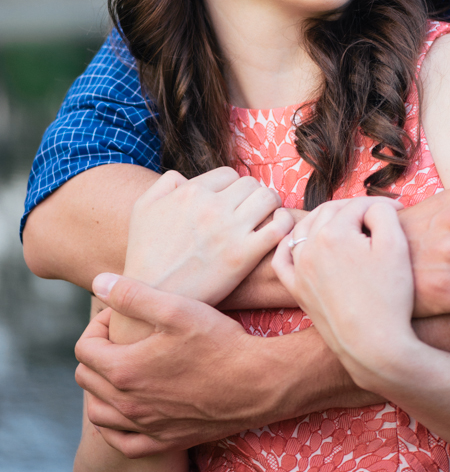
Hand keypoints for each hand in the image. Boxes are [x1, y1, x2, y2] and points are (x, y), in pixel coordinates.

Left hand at [78, 275, 280, 454]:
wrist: (256, 383)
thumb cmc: (218, 342)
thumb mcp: (176, 309)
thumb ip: (132, 295)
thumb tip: (98, 282)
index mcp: (125, 370)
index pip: (84, 348)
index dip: (98, 325)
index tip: (122, 315)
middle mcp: (128, 404)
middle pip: (87, 378)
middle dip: (99, 351)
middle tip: (125, 336)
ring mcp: (145, 426)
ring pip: (98, 412)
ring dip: (101, 387)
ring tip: (125, 366)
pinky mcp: (163, 440)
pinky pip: (121, 442)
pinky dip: (115, 425)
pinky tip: (128, 407)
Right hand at [123, 167, 293, 303]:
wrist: (152, 297)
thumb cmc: (144, 254)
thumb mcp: (143, 208)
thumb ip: (166, 183)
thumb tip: (186, 177)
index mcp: (192, 192)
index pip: (229, 174)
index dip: (232, 187)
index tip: (231, 202)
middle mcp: (213, 207)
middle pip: (251, 184)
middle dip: (252, 194)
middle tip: (251, 210)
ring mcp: (230, 231)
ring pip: (268, 198)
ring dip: (270, 205)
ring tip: (265, 217)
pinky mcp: (244, 256)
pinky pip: (278, 227)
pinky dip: (284, 223)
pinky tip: (277, 229)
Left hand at [273, 197, 413, 386]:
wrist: (375, 347)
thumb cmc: (390, 297)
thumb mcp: (395, 246)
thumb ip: (382, 212)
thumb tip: (372, 207)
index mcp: (333, 233)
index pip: (358, 206)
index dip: (381, 207)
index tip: (400, 213)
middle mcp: (309, 247)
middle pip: (331, 212)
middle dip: (354, 210)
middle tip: (377, 217)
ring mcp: (300, 269)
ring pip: (306, 229)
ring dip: (325, 220)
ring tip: (347, 223)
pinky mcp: (297, 290)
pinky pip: (283, 260)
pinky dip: (288, 245)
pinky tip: (295, 238)